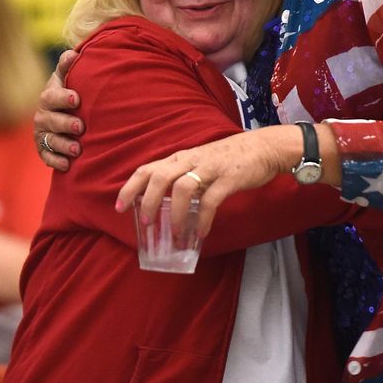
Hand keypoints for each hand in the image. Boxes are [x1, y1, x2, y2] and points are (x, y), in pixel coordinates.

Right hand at [33, 49, 82, 171]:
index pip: (52, 96)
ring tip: (77, 149)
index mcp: (49, 97)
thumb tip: (73, 53)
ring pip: (49, 141)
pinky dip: (56, 161)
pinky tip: (68, 165)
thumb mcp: (66, 78)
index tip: (76, 99)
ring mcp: (42, 134)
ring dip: (63, 145)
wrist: (62, 114)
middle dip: (65, 123)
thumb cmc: (68, 92)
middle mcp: (42, 116)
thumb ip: (68, 66)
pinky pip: (47, 157)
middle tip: (81, 126)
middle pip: (51, 120)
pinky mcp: (44, 150)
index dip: (62, 97)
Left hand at [115, 126, 302, 237]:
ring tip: (175, 235)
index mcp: (180, 158)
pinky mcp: (228, 179)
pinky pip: (210, 201)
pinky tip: (201, 233)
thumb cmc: (228, 159)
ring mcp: (209, 168)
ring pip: (182, 188)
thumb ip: (182, 178)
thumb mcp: (198, 164)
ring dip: (176, 214)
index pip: (147, 169)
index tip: (119, 207)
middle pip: (159, 176)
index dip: (130, 188)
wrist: (263, 147)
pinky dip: (203, 219)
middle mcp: (190, 160)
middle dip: (147, 201)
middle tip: (145, 224)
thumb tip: (163, 204)